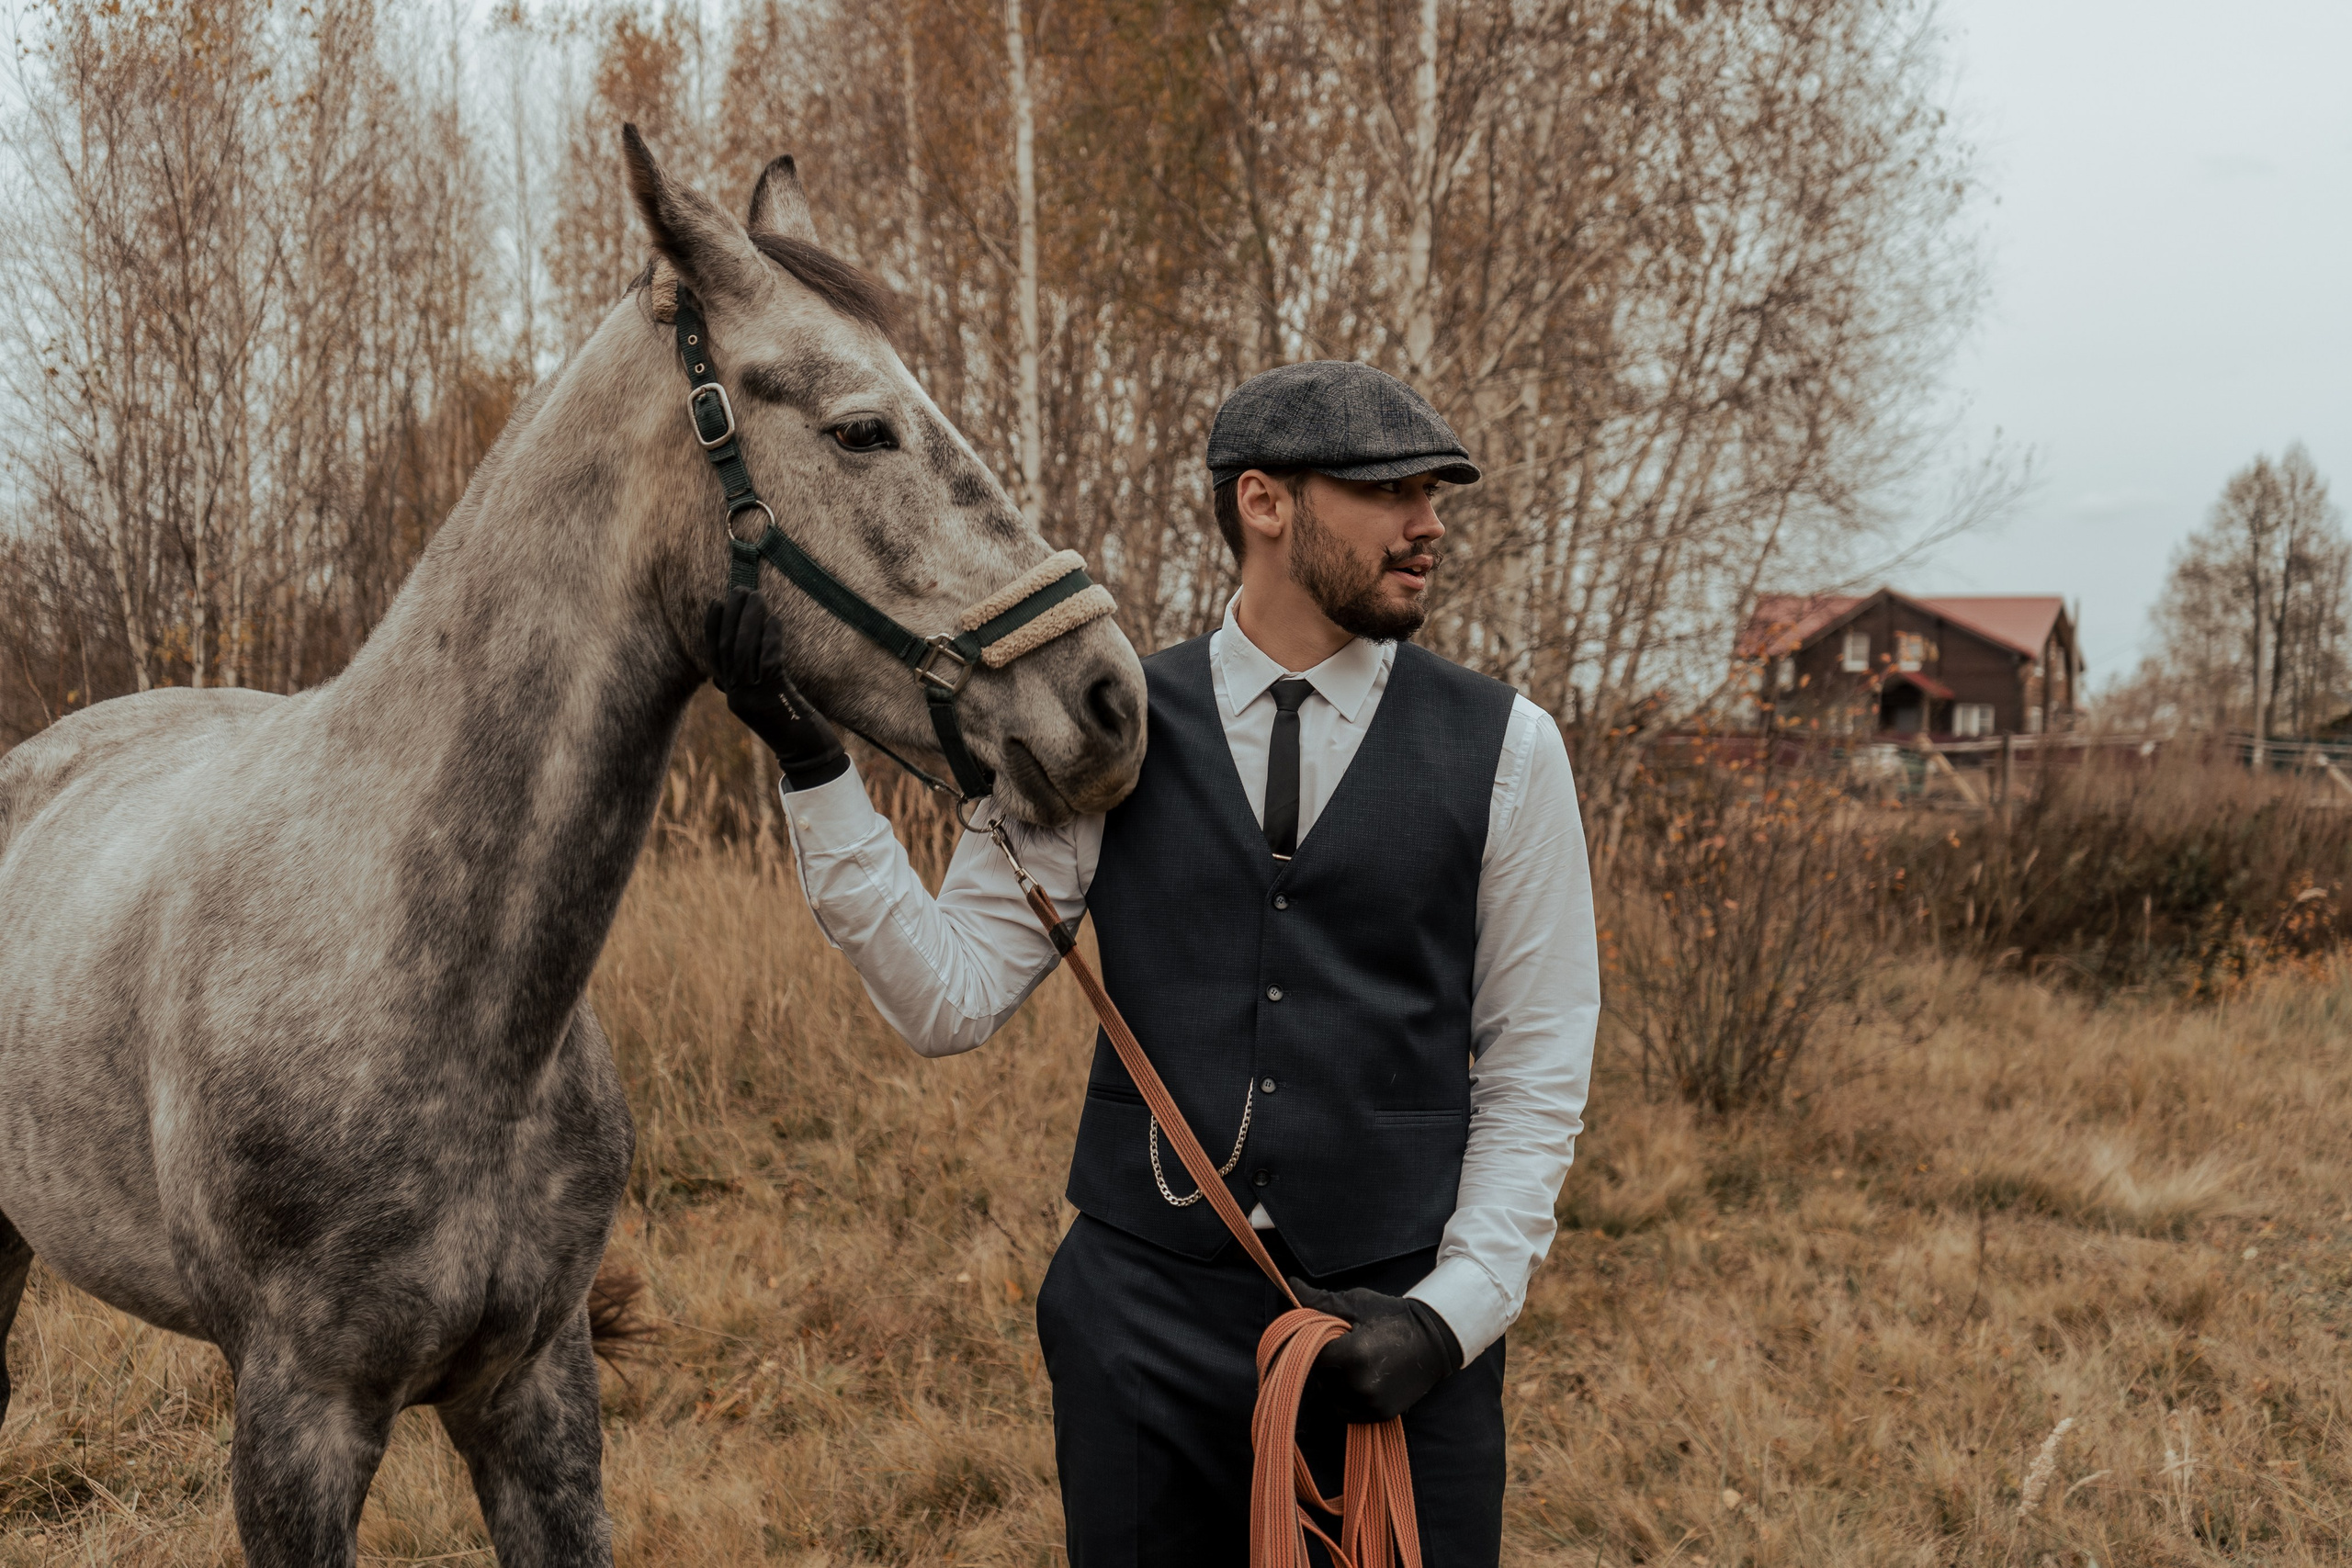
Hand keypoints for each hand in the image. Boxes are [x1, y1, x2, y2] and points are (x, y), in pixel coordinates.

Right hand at [704, 589, 849, 790]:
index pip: (714, 656)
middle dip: (732, 615)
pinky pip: (768, 662)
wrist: (807, 754)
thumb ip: (752, 679)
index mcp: (732, 695)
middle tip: (740, 589)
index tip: (716, 602)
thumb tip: (749, 651)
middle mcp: (737, 696)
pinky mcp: (773, 698)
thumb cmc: (791, 721)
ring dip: (750, 620)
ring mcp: (753, 698)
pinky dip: (769, 639)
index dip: (712, 628)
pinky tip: (775, 621)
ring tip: (757, 597)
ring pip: (744, 652)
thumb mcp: (765, 699)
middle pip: (728, 648)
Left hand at [1290, 1278, 1462, 1423]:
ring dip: (1332, 1380)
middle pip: (1319, 1376)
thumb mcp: (1356, 1303)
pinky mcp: (1380, 1415)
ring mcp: (1372, 1403)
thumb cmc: (1393, 1317)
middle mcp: (1361, 1384)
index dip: (1311, 1345)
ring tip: (1352, 1361)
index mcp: (1354, 1355)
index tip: (1320, 1335)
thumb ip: (1320, 1301)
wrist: (1434, 1339)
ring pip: (1330, 1394)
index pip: (1310, 1356)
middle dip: (1323, 1360)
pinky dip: (1344, 1396)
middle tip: (1341, 1344)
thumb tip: (1290, 1285)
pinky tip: (1356, 1377)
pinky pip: (1345, 1409)